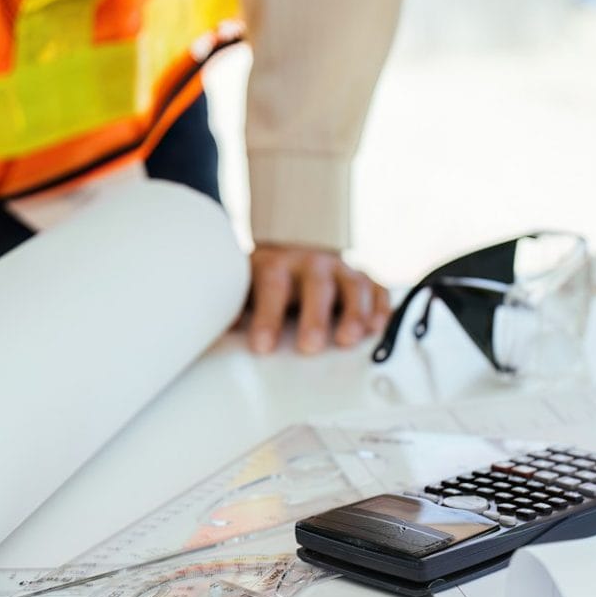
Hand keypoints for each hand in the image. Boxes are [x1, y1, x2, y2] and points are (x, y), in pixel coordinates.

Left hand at [246, 244, 390, 353]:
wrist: (297, 249)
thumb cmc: (270, 279)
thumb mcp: (246, 287)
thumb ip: (234, 308)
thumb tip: (215, 333)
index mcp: (277, 265)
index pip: (272, 287)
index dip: (268, 317)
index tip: (262, 347)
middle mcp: (312, 263)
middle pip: (316, 285)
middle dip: (314, 317)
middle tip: (310, 346)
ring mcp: (342, 269)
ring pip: (353, 286)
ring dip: (353, 313)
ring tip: (348, 340)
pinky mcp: (365, 278)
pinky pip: (378, 290)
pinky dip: (381, 308)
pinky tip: (377, 328)